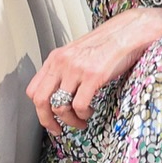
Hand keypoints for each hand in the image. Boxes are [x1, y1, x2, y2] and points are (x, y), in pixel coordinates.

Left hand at [28, 5, 161, 133]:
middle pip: (40, 101)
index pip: (33, 89)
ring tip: (81, 120)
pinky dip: (83, 115)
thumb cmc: (106, 45)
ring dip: (70, 121)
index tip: (48, 120)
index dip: (38, 110)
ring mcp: (76, 69)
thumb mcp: (77, 54)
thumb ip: (65, 71)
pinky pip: (79, 106)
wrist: (128, 32)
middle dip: (48, 121)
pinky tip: (91, 111)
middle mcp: (61, 63)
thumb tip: (58, 95)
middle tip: (58, 130)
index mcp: (55, 58)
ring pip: (59, 107)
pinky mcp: (92, 76)